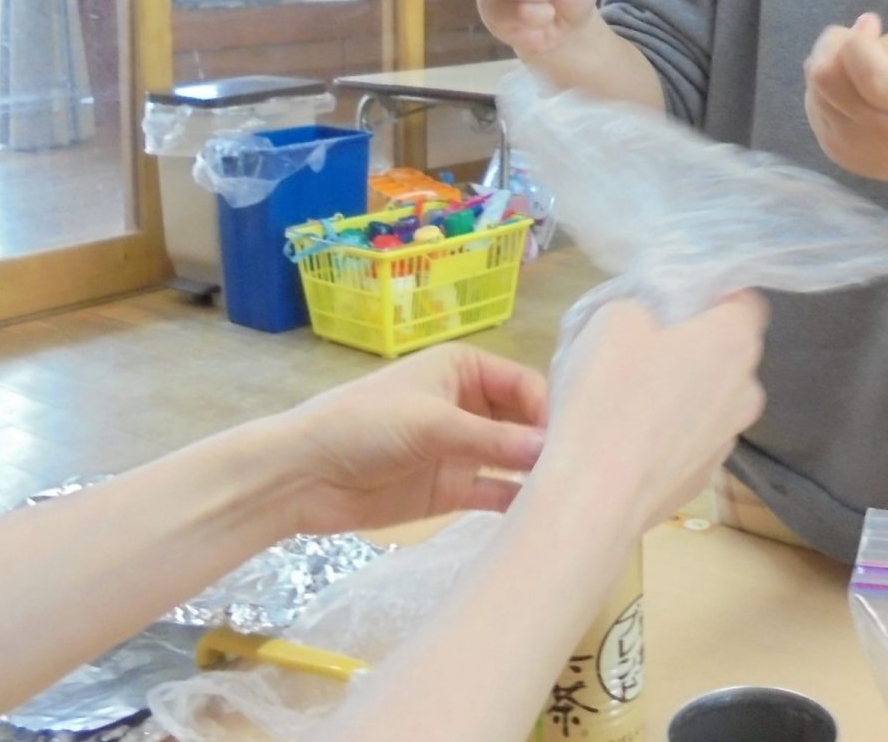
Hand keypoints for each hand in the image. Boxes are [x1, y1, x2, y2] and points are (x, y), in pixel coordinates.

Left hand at [254, 345, 547, 535]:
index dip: (549, 410)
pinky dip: (515, 502)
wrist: (304, 475)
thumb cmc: (365, 425)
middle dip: (549, 443)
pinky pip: (494, 494)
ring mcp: (463, 450)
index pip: (525, 385)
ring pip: (513, 460)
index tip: (574, 441)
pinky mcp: (451, 490)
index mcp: (466, 370)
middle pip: (525, 423)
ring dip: (536, 474)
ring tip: (570, 497)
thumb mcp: (431, 424)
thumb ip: (491, 440)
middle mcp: (471, 406)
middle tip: (583, 472)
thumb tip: (550, 451)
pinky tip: (540, 517)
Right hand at [541, 296, 767, 534]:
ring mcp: (729, 441)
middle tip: (645, 346)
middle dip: (695, 344)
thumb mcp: (613, 318)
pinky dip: (669, 433)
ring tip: (630, 399)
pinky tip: (628, 439)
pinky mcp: (703, 478)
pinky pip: (691, 438)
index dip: (715, 295)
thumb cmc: (609, 394)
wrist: (595, 497)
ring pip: (711, 399)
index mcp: (735, 342)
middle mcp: (747, 391)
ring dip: (683, 392)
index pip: (747, 301)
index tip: (677, 300)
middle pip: (729, 353)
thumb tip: (651, 320)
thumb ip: (644, 306)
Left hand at [804, 13, 887, 184]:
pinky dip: (825, 88)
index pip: (872, 75)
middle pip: (826, 77)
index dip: (859, 40)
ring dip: (827, 64)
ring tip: (855, 65)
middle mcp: (887, 134)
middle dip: (833, 45)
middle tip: (856, 41)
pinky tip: (850, 91)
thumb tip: (848, 40)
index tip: (872, 23)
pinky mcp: (834, 151)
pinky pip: (812, 103)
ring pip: (814, 87)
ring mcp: (856, 147)